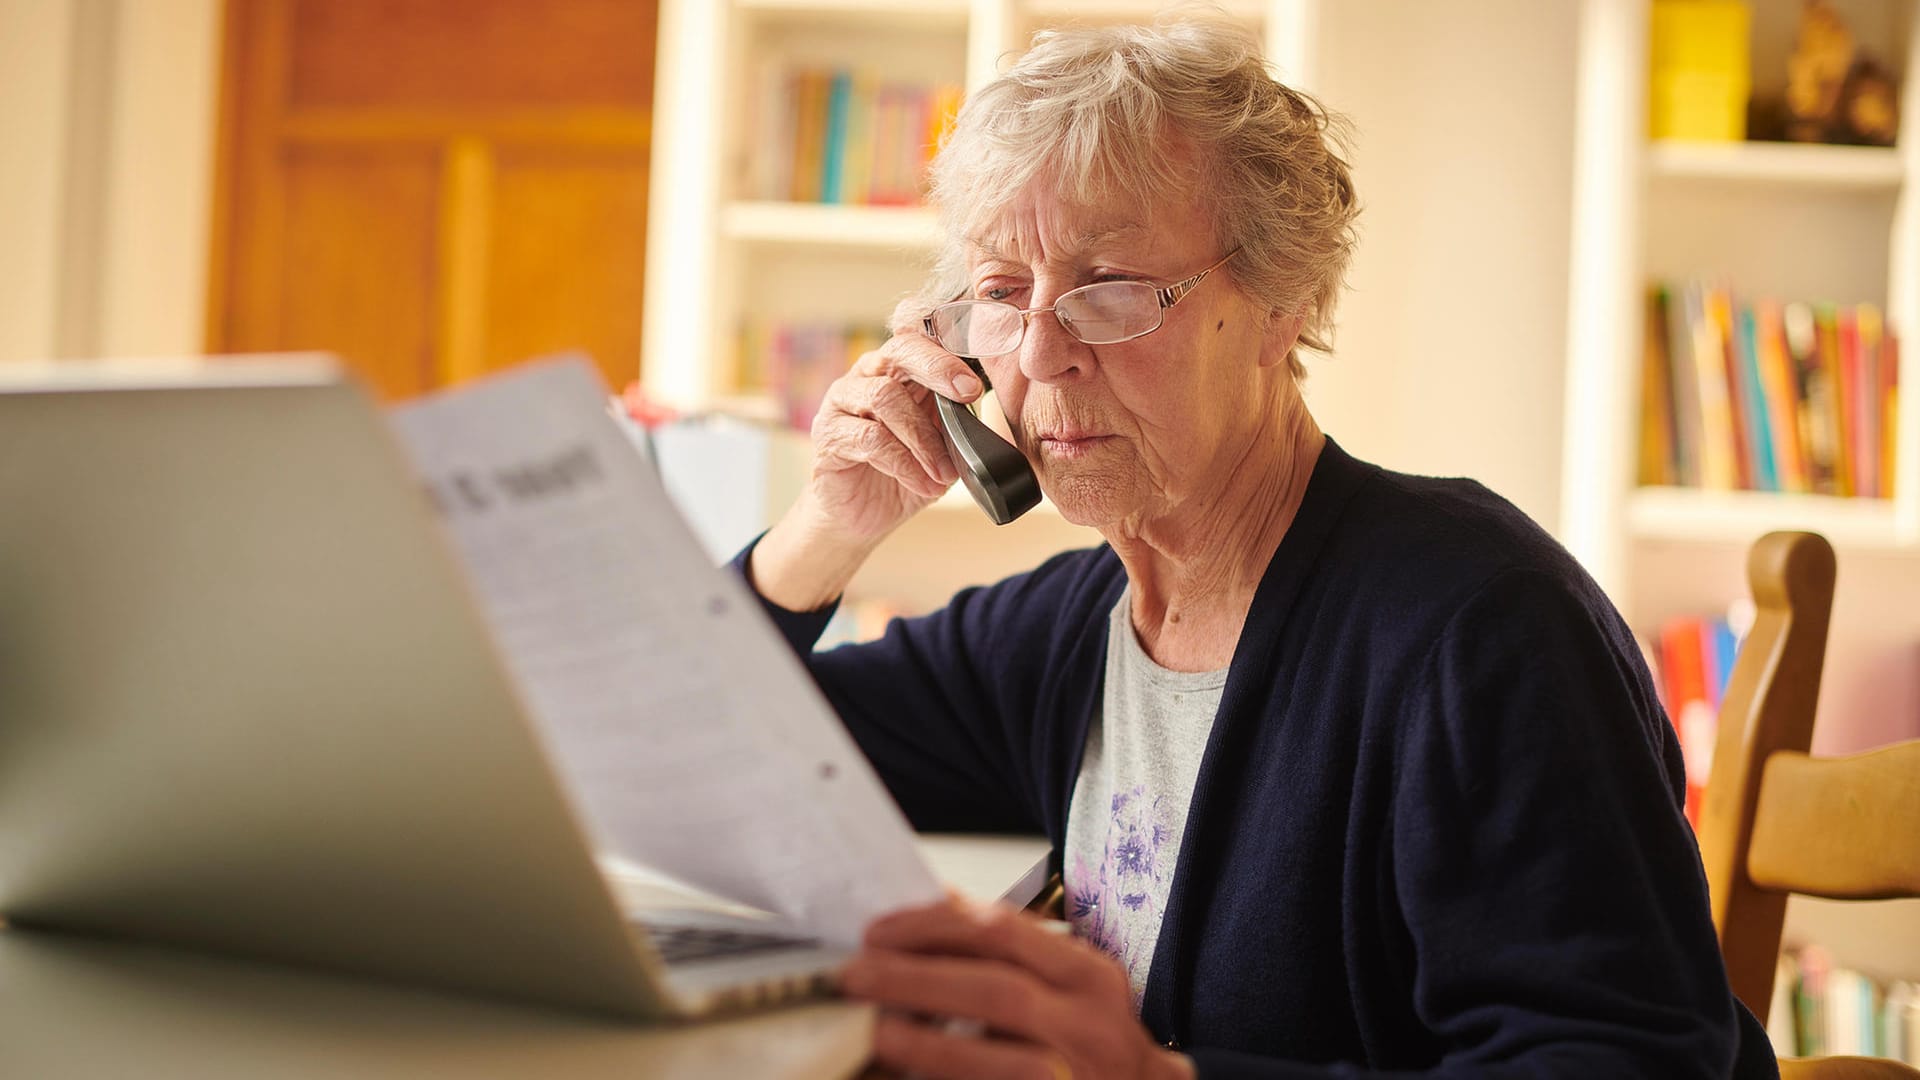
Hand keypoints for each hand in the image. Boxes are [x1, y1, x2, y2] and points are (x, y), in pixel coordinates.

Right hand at [801, 321, 980, 543]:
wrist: (859, 516)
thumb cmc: (902, 474)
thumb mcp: (940, 448)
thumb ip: (957, 425)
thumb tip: (987, 416)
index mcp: (898, 370)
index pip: (921, 341)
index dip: (949, 353)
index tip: (976, 383)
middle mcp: (867, 376)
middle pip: (900, 351)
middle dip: (937, 368)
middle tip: (968, 393)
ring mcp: (842, 402)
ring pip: (884, 397)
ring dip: (923, 437)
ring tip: (944, 473)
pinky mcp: (828, 435)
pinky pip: (869, 438)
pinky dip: (904, 463)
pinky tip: (923, 484)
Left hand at [840, 896, 1194, 1079]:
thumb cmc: (1087, 1045)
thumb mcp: (1065, 989)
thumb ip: (1008, 960)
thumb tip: (920, 925)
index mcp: (1086, 975)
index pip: (1001, 930)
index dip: (930, 927)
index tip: (878, 932)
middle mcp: (1089, 1024)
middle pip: (994, 990)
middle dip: (915, 979)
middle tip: (855, 975)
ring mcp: (1072, 1075)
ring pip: (993, 1059)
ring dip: (924, 1043)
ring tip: (874, 1030)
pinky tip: (903, 1075)